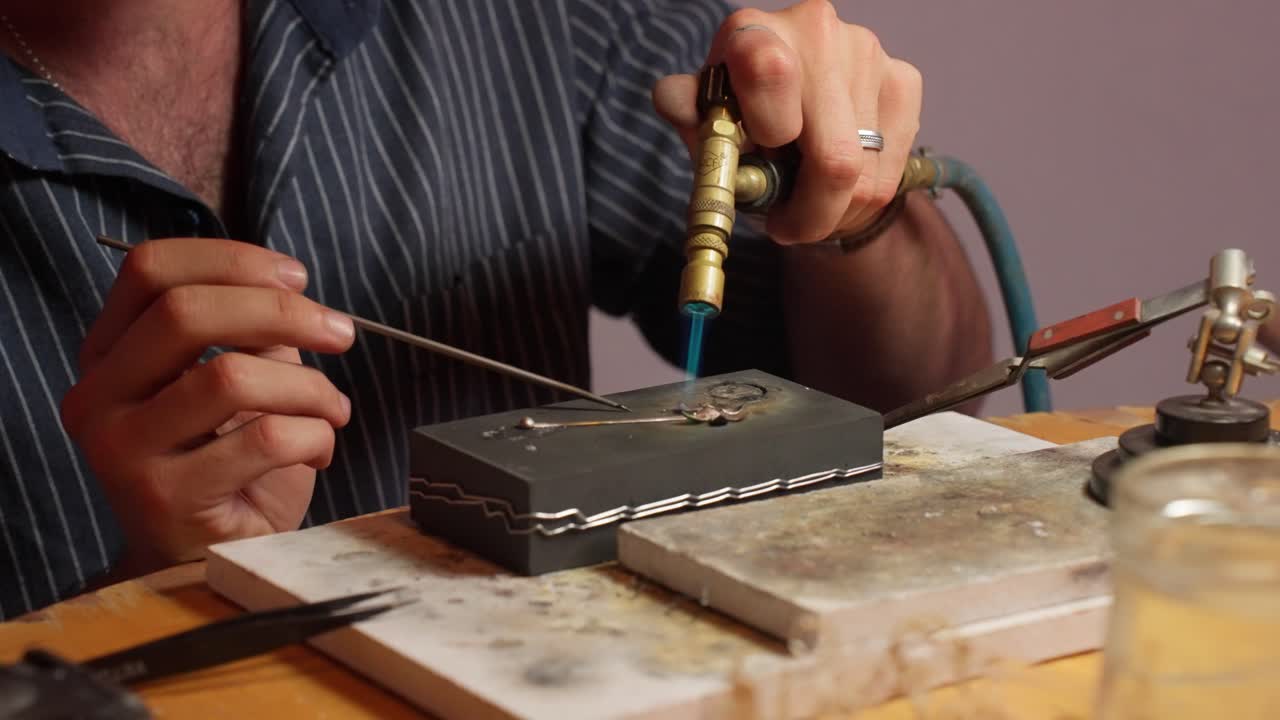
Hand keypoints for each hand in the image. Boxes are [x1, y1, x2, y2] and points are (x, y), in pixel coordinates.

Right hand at [61, 239, 354, 575]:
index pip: (150, 270)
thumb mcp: (236, 382)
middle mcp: (99, 397)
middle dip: (283, 312)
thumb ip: (247, 331)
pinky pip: (263, 440)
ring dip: (309, 387)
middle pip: (185, 313)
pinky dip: (314, 436)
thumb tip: (287, 286)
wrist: (212, 558)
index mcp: (110, 354)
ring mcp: (123, 450)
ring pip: (230, 377)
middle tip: (340, 332)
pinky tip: (319, 451)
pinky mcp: (166, 498)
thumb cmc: (230, 464)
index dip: (233, 260)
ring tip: (334, 410)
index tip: (297, 277)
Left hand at [653, 0, 921, 243]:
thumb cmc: (740, 129)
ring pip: (863, 176)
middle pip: (835, 156)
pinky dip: (861, 201)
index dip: (770, 130)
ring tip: (807, 207)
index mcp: (752, 32)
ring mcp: (866, 52)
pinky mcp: (903, 79)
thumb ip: (689, 116)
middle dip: (811, 212)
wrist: (795, 128)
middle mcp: (816, 28)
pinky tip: (838, 190)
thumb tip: (671, 98)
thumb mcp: (708, 130)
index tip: (762, 154)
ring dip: (832, 213)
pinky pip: (889, 173)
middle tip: (787, 228)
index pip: (768, 70)